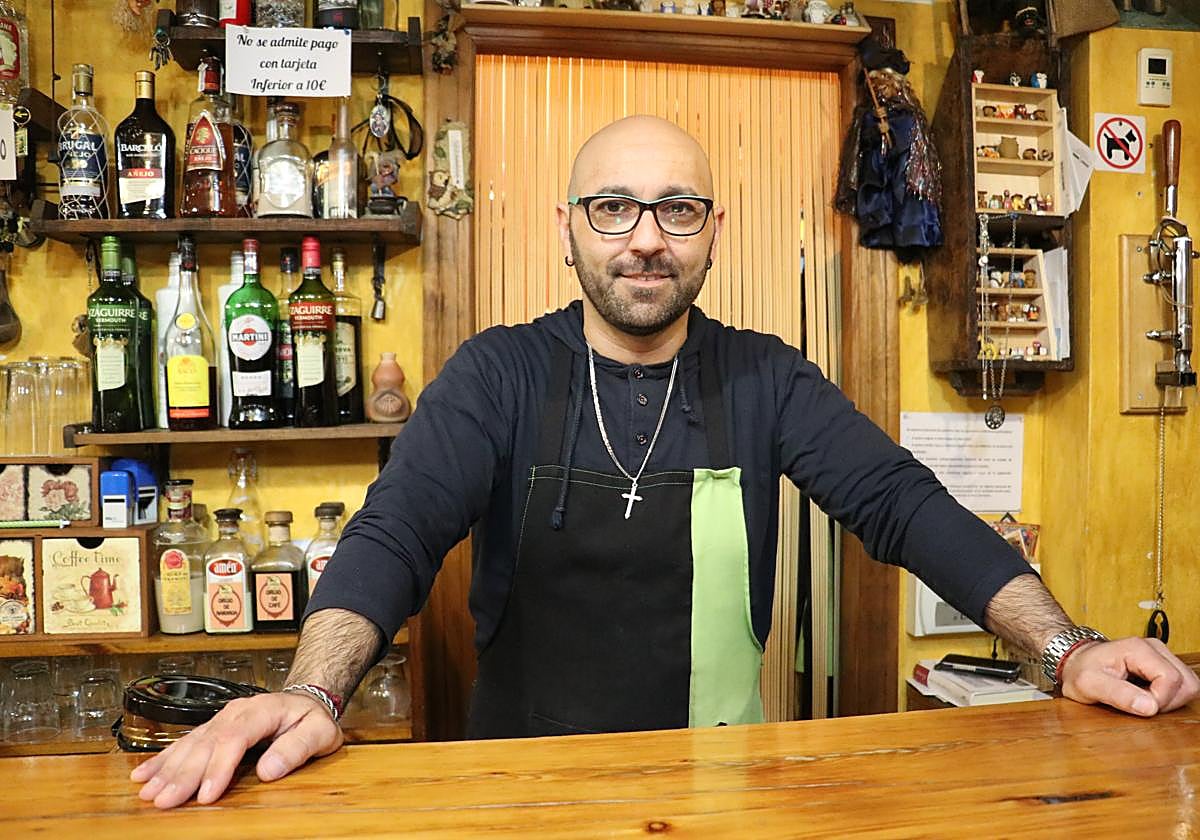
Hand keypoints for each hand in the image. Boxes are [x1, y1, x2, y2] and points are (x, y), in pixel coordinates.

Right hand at [130, 691, 343, 808]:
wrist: (306, 700)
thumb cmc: (312, 719)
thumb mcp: (320, 732)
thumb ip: (298, 748)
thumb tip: (270, 769)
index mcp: (263, 711)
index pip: (235, 738)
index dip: (218, 767)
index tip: (207, 794)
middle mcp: (237, 712)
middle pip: (206, 743)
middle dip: (184, 774)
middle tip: (165, 800)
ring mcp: (222, 719)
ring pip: (190, 743)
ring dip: (168, 769)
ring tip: (149, 792)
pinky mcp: (213, 729)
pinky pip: (184, 743)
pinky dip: (163, 760)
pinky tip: (144, 775)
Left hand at [1060, 637, 1199, 716]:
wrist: (1075, 661)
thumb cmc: (1080, 671)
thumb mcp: (1089, 685)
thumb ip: (1118, 695)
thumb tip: (1150, 707)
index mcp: (1138, 649)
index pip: (1171, 679)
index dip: (1158, 700)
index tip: (1136, 704)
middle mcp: (1155, 648)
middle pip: (1186, 682)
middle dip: (1167, 702)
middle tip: (1139, 703)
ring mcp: (1161, 655)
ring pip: (1189, 685)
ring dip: (1170, 700)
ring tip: (1142, 699)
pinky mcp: (1163, 664)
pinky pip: (1182, 686)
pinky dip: (1169, 697)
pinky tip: (1147, 695)